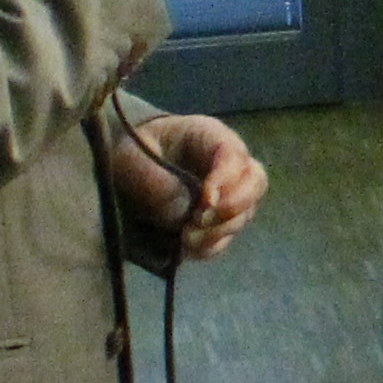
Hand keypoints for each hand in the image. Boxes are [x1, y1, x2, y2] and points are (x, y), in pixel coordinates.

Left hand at [112, 111, 267, 262]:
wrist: (126, 170)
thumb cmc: (131, 154)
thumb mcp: (130, 160)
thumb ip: (155, 182)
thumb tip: (184, 214)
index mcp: (208, 137)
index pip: (233, 154)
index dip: (226, 179)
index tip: (205, 202)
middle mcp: (228, 165)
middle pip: (256, 182)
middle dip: (234, 206)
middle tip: (200, 219)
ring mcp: (227, 195)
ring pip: (245, 214)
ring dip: (219, 230)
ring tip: (185, 237)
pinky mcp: (217, 221)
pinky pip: (226, 237)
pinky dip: (210, 245)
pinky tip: (186, 245)